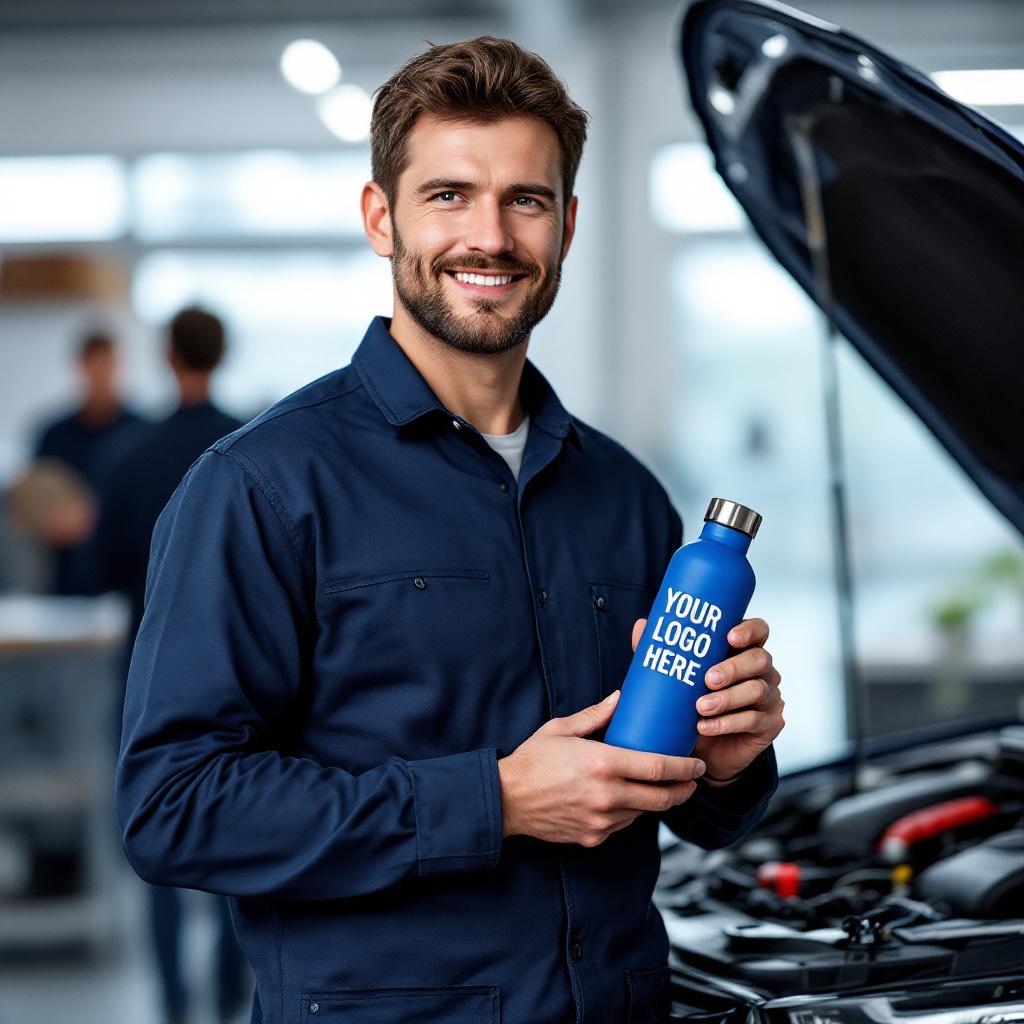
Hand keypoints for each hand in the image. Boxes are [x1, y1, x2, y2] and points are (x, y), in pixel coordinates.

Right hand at [497, 691, 706, 846]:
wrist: (507, 799)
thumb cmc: (532, 761)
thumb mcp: (562, 729)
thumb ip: (595, 715)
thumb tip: (620, 699)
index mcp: (602, 763)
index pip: (658, 768)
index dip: (685, 768)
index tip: (697, 764)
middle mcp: (607, 795)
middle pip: (662, 797)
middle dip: (683, 789)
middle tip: (692, 781)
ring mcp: (601, 820)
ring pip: (644, 813)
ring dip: (657, 801)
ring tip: (662, 788)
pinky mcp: (593, 837)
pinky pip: (623, 825)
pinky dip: (631, 812)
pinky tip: (628, 799)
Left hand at [631, 617, 783, 785]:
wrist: (702, 750)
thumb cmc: (692, 704)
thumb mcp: (677, 677)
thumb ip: (663, 650)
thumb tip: (641, 625)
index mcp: (743, 650)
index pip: (759, 630)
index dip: (749, 630)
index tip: (729, 637)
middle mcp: (761, 671)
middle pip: (759, 659)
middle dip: (733, 668)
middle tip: (708, 679)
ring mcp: (769, 697)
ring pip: (757, 690)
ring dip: (727, 698)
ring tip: (701, 707)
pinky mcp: (769, 724)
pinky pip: (754, 720)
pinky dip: (727, 723)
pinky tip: (706, 727)